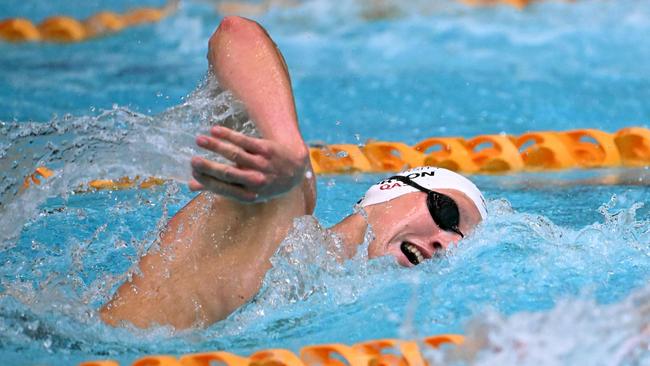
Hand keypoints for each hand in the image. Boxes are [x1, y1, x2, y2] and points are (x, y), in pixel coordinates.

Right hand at [189, 126, 308, 202]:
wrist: (295, 168)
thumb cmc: (264, 181)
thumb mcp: (246, 190)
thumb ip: (220, 187)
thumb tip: (191, 186)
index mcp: (249, 194)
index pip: (224, 189)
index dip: (207, 182)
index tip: (192, 173)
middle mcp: (257, 180)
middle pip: (229, 173)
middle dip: (209, 167)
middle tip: (192, 160)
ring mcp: (263, 164)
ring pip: (235, 154)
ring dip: (216, 147)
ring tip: (199, 140)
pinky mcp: (267, 148)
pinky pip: (245, 141)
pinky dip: (229, 135)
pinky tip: (214, 130)